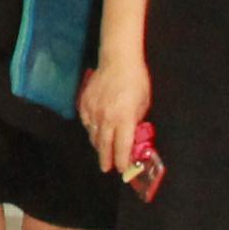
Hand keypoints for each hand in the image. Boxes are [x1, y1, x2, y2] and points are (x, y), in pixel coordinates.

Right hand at [77, 57, 150, 179]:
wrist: (117, 60)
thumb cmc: (136, 80)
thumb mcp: (144, 103)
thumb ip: (136, 121)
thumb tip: (132, 134)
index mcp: (124, 119)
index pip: (121, 147)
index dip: (121, 160)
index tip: (121, 169)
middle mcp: (107, 118)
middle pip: (104, 145)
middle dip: (106, 159)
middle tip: (106, 168)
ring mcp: (93, 111)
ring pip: (93, 135)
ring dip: (98, 146)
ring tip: (102, 152)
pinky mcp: (84, 104)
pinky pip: (86, 123)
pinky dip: (91, 130)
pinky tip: (95, 132)